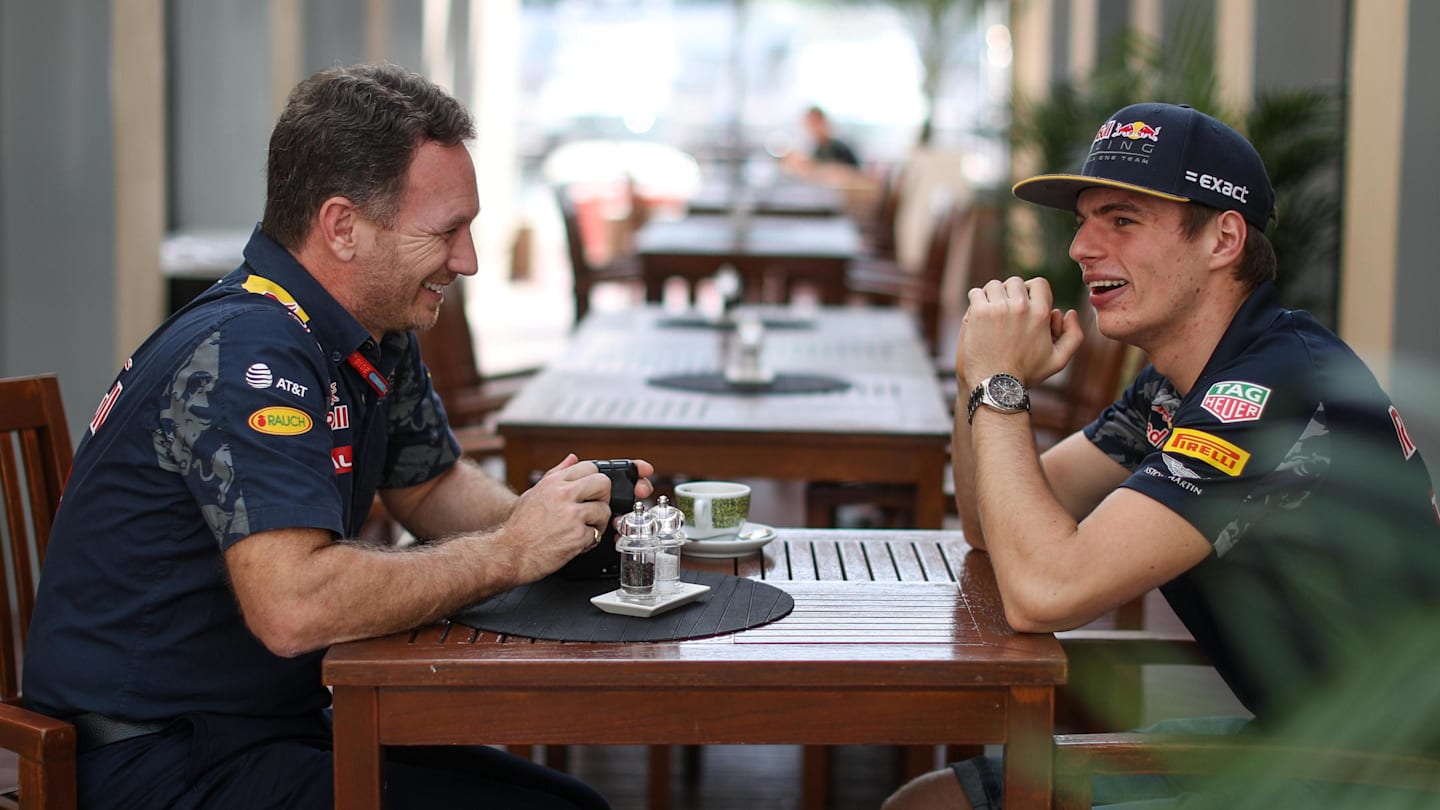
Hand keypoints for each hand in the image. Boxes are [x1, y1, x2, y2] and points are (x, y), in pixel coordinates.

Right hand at [498, 455, 655, 582]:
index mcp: (554, 483)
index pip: (589, 467)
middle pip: (603, 484)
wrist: (509, 552)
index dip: (594, 480)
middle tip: (595, 508)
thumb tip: (572, 459)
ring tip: (585, 529)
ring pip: (604, 511)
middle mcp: (563, 495)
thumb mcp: (534, 492)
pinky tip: (577, 542)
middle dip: (603, 498)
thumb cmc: (520, 526)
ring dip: (598, 523)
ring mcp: (571, 515)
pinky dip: (589, 542)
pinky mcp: (577, 536)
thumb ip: (556, 474)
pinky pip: (596, 535)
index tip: (592, 492)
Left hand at [959, 276, 1083, 388]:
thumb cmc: (1025, 374)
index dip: (1030, 291)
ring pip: (994, 286)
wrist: (995, 385)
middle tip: (1004, 311)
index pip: (1038, 283)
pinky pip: (976, 293)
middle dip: (1009, 294)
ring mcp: (998, 308)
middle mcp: (1020, 307)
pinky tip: (977, 315)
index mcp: (1041, 313)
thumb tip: (1069, 312)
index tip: (1022, 304)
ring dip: (991, 296)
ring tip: (990, 313)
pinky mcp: (979, 313)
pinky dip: (975, 301)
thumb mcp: (1058, 360)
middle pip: (1014, 282)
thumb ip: (1073, 336)